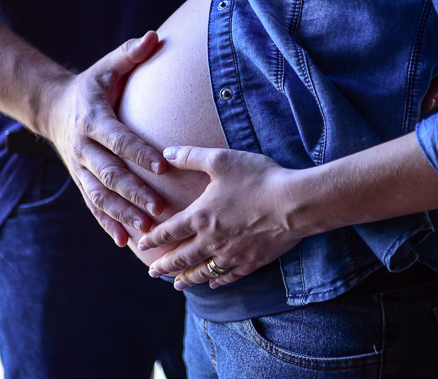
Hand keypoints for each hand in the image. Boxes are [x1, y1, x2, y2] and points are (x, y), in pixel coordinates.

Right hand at [41, 32, 167, 245]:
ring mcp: (80, 168)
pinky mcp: (81, 181)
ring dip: (123, 215)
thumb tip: (155, 36)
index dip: (139, 153)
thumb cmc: (91, 85)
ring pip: (101, 196)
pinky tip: (125, 241)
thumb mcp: (107, 66)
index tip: (163, 165)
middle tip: (160, 209)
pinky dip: (108, 224)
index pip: (118, 139)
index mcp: (94, 119)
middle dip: (134, 193)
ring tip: (147, 231)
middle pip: (110, 174)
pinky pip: (93, 206)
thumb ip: (131, 54)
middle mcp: (84, 147)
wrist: (51, 107)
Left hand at [137, 146, 303, 289]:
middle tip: (153, 272)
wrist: (294, 203)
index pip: (170, 231)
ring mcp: (232, 254)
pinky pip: (229, 276)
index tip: (143, 245)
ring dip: (188, 278)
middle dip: (165, 265)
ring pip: (203, 271)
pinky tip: (213, 282)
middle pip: (182, 257)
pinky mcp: (252, 261)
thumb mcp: (221, 160)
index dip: (154, 238)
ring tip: (177, 284)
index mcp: (201, 217)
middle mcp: (212, 241)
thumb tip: (166, 154)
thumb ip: (190, 156)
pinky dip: (217, 281)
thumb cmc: (257, 179)